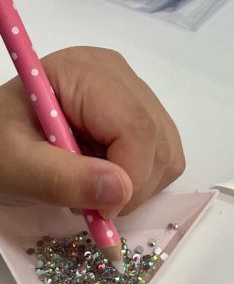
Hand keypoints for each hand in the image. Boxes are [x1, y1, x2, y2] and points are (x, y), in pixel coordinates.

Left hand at [0, 47, 184, 217]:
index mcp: (85, 72)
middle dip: (131, 186)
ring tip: (90, 186)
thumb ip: (61, 178)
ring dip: (137, 186)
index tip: (100, 211)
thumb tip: (120, 192)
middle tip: (88, 203)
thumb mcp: (13, 165)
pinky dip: (142, 181)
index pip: (135, 126)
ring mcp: (137, 94)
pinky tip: (106, 176)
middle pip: (157, 141)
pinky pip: (165, 157)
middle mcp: (120, 76)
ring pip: (167, 153)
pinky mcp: (145, 116)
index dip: (129, 176)